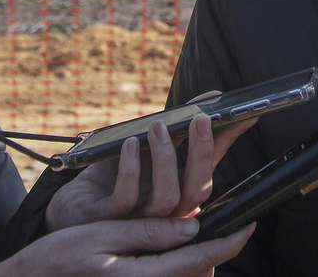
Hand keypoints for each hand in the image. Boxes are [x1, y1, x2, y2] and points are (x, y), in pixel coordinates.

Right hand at [0, 217, 253, 276]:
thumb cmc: (55, 260)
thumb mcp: (100, 236)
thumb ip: (148, 233)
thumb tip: (191, 228)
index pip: (200, 260)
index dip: (229, 242)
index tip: (249, 225)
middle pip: (198, 274)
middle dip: (216, 252)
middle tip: (227, 226)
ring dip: (198, 260)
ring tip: (200, 236)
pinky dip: (177, 267)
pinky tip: (172, 249)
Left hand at [47, 115, 257, 228]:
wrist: (73, 206)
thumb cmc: (114, 173)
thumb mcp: (149, 147)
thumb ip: (178, 128)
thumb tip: (212, 97)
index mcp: (178, 191)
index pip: (211, 167)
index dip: (227, 143)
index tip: (245, 114)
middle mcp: (166, 211)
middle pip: (197, 191)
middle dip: (202, 153)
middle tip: (201, 119)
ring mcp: (140, 218)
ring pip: (167, 199)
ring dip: (166, 159)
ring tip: (158, 126)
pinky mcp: (110, 220)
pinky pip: (125, 199)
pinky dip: (130, 170)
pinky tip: (129, 145)